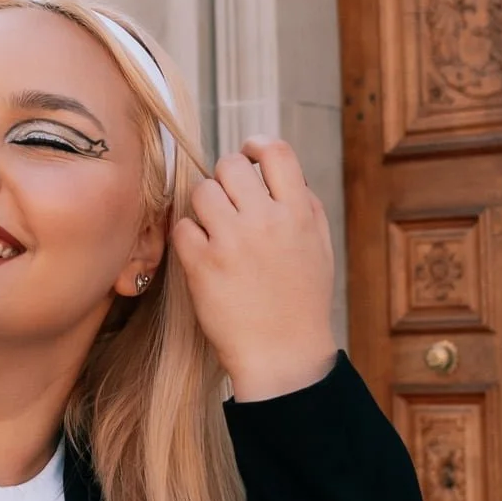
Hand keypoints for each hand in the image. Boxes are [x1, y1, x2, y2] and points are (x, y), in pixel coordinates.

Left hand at [170, 138, 336, 402]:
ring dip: (204, 207)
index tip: (247, 152)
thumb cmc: (302, 302)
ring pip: (201, 192)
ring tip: (215, 230)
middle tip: (228, 201)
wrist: (283, 355)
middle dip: (225, 178)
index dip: (256, 145)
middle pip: (229, 166)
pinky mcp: (201, 265)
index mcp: (297, 214)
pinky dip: (188, 237)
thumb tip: (278, 171)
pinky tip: (202, 254)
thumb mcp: (319, 247)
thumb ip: (303, 204)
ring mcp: (230, 242)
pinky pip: (182, 227)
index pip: (275, 151)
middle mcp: (264, 221)